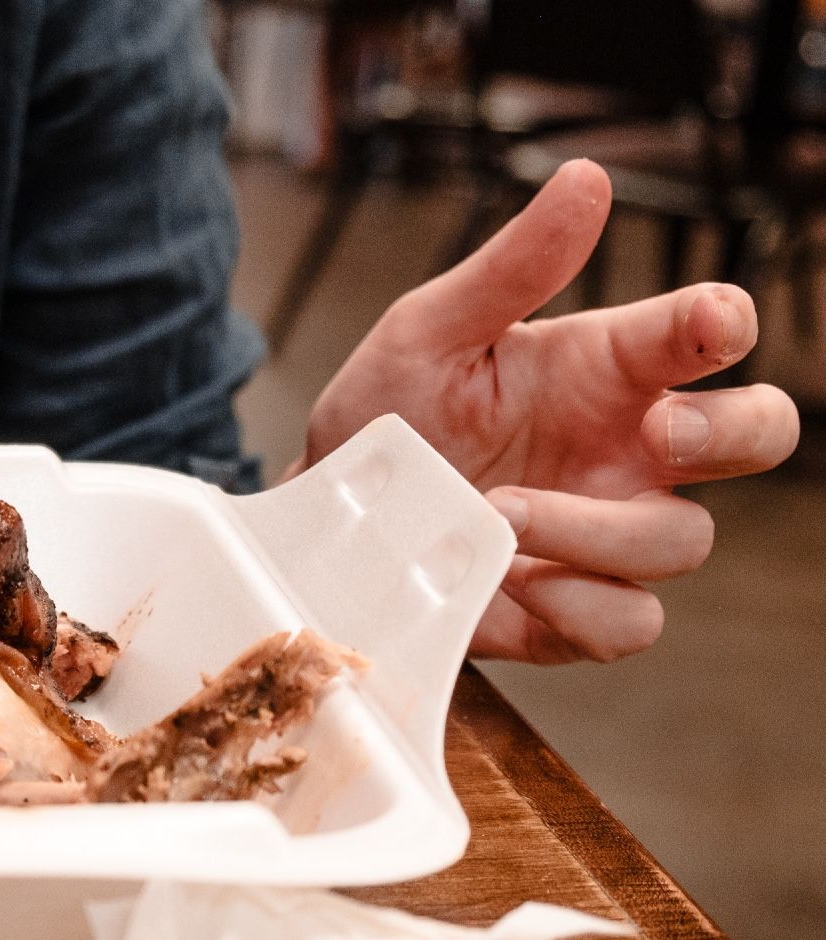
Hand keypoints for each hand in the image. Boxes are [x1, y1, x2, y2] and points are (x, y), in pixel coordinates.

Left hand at [303, 159, 797, 663]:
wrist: (320, 518)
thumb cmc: (387, 418)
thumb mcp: (427, 331)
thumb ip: (509, 268)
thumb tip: (585, 181)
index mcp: (606, 369)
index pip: (709, 333)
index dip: (725, 323)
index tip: (707, 322)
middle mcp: (625, 451)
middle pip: (757, 437)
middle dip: (733, 432)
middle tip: (662, 429)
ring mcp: (603, 534)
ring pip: (683, 541)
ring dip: (604, 531)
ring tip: (502, 510)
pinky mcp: (567, 610)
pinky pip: (627, 622)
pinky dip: (585, 607)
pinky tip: (518, 581)